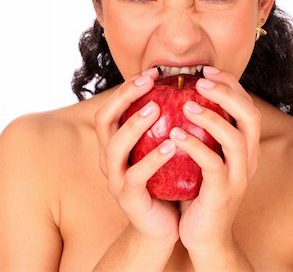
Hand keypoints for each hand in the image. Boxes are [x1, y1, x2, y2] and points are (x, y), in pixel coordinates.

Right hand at [95, 68, 179, 245]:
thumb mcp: (160, 147)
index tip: (152, 72)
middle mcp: (109, 158)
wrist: (164, 225)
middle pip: (104, 120)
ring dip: (134, 124)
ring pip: (115, 147)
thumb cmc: (166, 180)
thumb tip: (183, 88)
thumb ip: (163, 124)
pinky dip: (152, 158)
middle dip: (124, 97)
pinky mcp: (129, 199)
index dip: (127, 87)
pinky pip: (136, 176)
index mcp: (115, 143)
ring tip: (156, 108)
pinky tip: (171, 145)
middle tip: (149, 81)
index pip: (112, 107)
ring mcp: (116, 179)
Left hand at [170, 67, 260, 252]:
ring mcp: (238, 176)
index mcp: (246, 146)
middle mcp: (248, 158)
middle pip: (250, 116)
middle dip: (227, 93)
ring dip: (211, 117)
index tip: (206, 70)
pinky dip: (194, 146)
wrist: (205, 234)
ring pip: (234, 138)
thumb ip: (204, 131)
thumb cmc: (201, 188)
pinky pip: (213, 165)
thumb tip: (183, 96)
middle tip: (201, 80)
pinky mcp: (223, 193)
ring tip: (186, 105)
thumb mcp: (207, 155)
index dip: (230, 84)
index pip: (247, 105)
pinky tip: (174, 135)